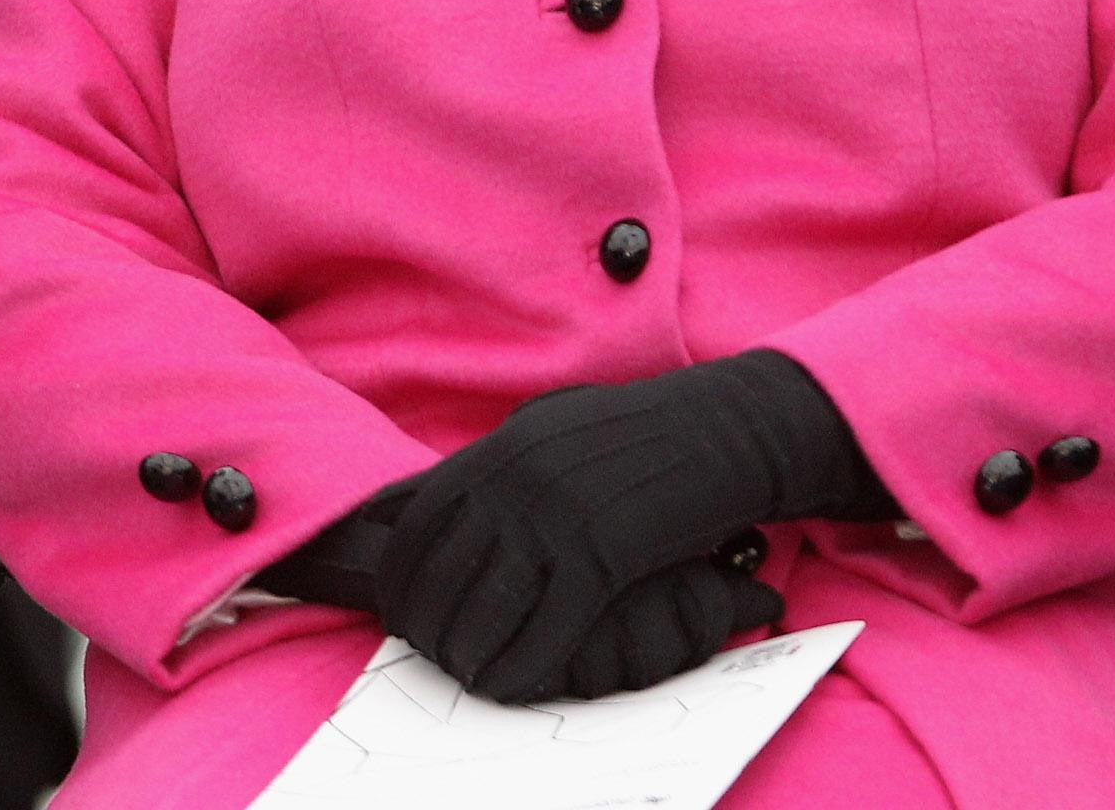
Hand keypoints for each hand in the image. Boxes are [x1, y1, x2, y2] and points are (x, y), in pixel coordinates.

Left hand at [372, 353, 867, 701]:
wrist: (719, 432)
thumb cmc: (634, 433)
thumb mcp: (548, 428)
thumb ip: (494, 463)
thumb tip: (438, 498)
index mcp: (500, 450)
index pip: (418, 522)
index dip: (400, 574)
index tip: (396, 609)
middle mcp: (517, 482)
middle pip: (443, 570)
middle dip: (425, 622)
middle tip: (425, 654)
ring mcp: (558, 519)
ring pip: (487, 605)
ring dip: (465, 651)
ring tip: (461, 675)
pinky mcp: (603, 556)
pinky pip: (548, 627)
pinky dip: (520, 666)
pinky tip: (507, 687)